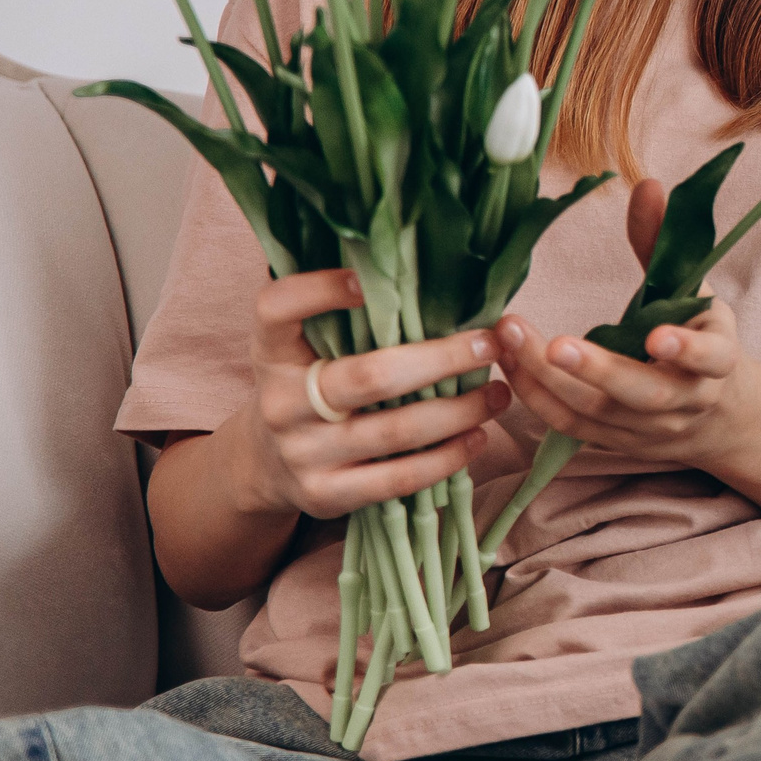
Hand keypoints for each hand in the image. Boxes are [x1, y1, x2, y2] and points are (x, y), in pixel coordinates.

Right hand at [226, 268, 510, 519]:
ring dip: (460, 411)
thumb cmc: (307, 386)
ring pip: (396, 430)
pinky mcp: (324, 495)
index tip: (368, 280)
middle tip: (490, 344)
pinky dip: (447, 458)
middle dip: (441, 359)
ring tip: (498, 393)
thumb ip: (345, 316)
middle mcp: (281, 401)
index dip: (319, 290)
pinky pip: (398, 478)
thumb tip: (422, 266)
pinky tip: (476, 437)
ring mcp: (302, 452)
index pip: (278, 308)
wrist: (262, 465)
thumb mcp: (304, 348)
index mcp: (273, 351)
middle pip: (369, 376)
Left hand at [497, 177, 749, 467]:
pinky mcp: (615, 443)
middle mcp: (685, 401)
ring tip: (509, 338)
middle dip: (599, 372)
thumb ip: (664, 243)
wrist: (720, 418)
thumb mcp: (695, 291)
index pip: (710, 359)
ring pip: (597, 413)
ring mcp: (649, 431)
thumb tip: (645, 184)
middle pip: (642, 395)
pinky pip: (571, 426)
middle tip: (555, 345)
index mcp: (717, 361)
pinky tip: (507, 363)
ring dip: (548, 379)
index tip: (657, 337)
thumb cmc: (700, 338)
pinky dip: (537, 396)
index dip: (686, 351)